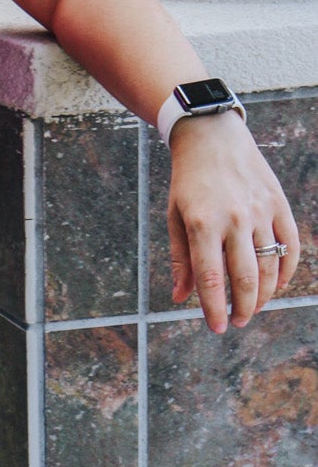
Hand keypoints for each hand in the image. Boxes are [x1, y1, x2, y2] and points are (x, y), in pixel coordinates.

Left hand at [168, 111, 300, 332]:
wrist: (213, 138)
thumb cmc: (188, 181)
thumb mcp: (174, 216)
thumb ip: (179, 258)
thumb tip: (180, 297)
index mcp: (203, 223)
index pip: (211, 277)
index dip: (215, 308)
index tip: (217, 327)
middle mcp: (235, 219)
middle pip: (246, 277)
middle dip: (243, 307)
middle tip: (237, 321)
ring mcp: (261, 211)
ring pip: (270, 266)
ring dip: (264, 294)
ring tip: (252, 307)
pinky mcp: (279, 205)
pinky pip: (291, 246)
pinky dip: (286, 271)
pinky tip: (276, 285)